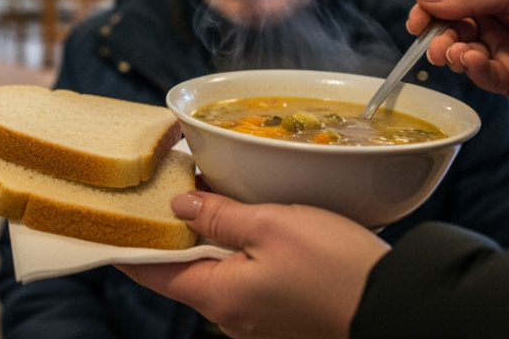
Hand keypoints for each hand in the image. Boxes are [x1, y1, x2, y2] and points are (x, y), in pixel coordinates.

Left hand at [116, 192, 389, 338]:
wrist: (396, 305)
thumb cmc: (336, 268)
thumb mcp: (271, 226)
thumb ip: (219, 215)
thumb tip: (179, 207)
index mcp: (217, 296)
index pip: (149, 272)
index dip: (127, 242)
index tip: (112, 216)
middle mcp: (230, 317)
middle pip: (181, 270)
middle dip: (171, 230)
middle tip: (165, 188)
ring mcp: (256, 320)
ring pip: (214, 271)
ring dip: (206, 237)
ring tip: (205, 194)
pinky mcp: (281, 314)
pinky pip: (243, 279)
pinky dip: (235, 250)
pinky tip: (246, 221)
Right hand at [407, 0, 508, 100]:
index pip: (448, 4)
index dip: (427, 12)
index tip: (414, 22)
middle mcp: (495, 25)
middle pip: (448, 32)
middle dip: (436, 38)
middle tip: (434, 44)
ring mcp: (503, 54)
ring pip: (460, 57)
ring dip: (451, 54)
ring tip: (456, 53)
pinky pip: (483, 77)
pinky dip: (473, 70)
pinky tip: (475, 61)